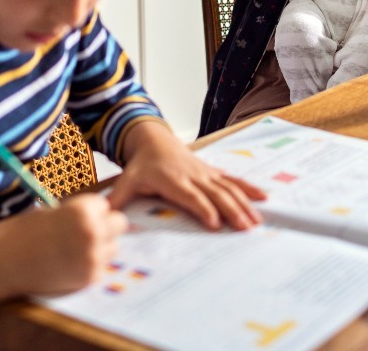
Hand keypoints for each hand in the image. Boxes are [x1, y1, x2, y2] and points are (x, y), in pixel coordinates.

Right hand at [0, 193, 128, 317]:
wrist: (4, 261)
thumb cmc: (26, 231)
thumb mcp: (55, 212)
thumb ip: (82, 214)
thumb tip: (107, 218)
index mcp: (84, 210)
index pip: (106, 206)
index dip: (93, 212)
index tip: (76, 219)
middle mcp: (92, 231)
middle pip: (119, 224)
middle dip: (105, 227)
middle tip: (83, 234)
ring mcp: (92, 256)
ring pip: (113, 247)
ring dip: (101, 247)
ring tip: (73, 249)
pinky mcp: (89, 277)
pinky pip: (101, 267)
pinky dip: (90, 266)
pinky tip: (68, 264)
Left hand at [108, 121, 265, 230]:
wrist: (153, 139)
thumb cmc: (141, 165)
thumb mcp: (127, 180)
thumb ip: (117, 199)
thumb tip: (103, 217)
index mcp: (173, 180)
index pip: (191, 196)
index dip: (203, 209)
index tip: (215, 224)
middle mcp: (193, 176)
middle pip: (216, 194)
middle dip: (232, 211)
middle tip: (245, 228)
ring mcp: (206, 174)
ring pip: (228, 188)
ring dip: (244, 204)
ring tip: (256, 221)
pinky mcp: (212, 172)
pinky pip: (233, 180)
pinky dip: (249, 188)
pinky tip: (264, 198)